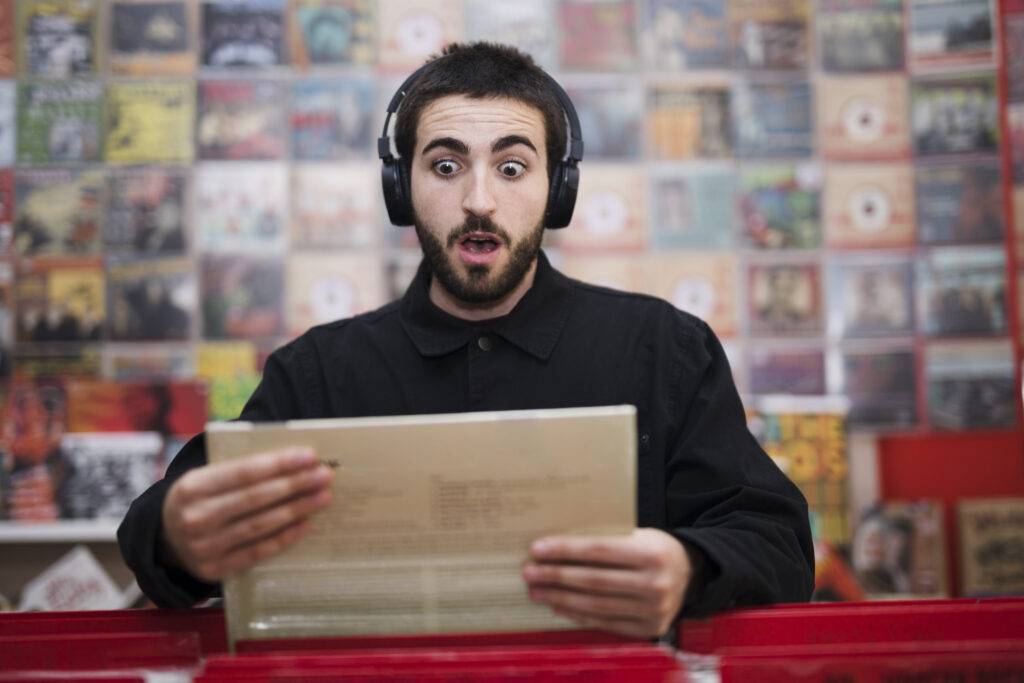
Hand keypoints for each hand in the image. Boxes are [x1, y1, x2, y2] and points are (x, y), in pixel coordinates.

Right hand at [160, 448, 333, 581]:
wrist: (165, 539)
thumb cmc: (200, 499)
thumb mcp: (206, 478)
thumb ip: (241, 469)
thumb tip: (293, 460)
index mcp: (192, 487)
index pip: (243, 472)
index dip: (279, 464)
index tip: (310, 456)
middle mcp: (195, 517)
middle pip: (255, 498)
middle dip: (295, 485)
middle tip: (325, 476)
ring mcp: (203, 547)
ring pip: (259, 525)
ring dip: (296, 510)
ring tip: (323, 497)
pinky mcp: (214, 570)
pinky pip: (256, 552)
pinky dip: (283, 538)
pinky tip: (306, 525)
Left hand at [522, 528, 692, 637]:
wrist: (690, 573)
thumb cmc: (654, 548)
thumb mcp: (638, 534)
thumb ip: (606, 538)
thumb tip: (558, 543)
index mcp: (651, 553)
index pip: (598, 551)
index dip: (565, 550)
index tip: (537, 549)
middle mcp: (654, 584)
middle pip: (593, 581)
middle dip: (556, 576)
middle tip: (530, 573)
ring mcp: (652, 610)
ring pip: (596, 605)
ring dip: (561, 599)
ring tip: (538, 592)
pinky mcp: (647, 628)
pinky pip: (605, 623)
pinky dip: (579, 615)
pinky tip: (559, 607)